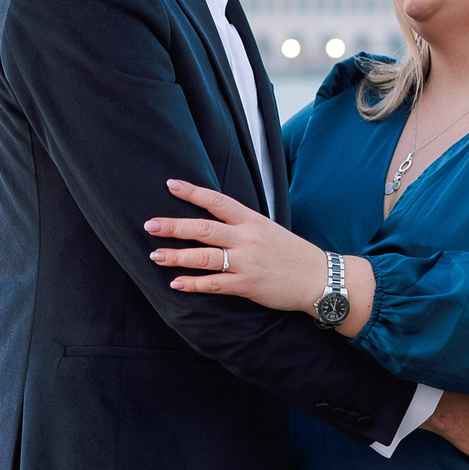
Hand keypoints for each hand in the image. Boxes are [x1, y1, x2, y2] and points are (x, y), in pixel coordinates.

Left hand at [146, 179, 330, 312]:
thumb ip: (243, 224)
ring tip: (155, 255)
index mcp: (252, 220)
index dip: (192, 193)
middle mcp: (247, 238)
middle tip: (150, 224)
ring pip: (204, 257)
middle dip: (174, 226)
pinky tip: (175, 283)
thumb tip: (217, 218)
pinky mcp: (247, 284)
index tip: (170, 185)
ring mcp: (246, 262)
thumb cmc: (293, 254)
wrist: (318, 278)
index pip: (217, 201)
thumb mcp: (269, 229)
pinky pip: (214, 284)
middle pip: (203, 228)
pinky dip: (193, 283)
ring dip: (176, 256)